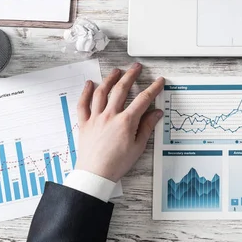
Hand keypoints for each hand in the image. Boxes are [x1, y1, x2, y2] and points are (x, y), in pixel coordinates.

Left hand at [75, 63, 164, 181]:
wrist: (95, 175)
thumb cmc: (117, 163)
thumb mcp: (138, 147)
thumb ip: (147, 127)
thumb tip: (157, 113)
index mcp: (126, 122)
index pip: (143, 100)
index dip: (153, 88)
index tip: (159, 81)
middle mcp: (110, 116)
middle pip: (121, 89)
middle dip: (130, 75)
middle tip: (136, 67)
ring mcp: (96, 118)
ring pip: (101, 92)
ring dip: (109, 79)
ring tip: (116, 71)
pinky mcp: (85, 123)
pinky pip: (83, 104)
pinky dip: (85, 92)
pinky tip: (89, 84)